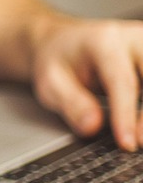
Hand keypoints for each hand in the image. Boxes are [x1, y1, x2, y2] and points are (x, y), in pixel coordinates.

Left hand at [29, 16, 142, 150]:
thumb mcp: (50, 82)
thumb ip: (70, 104)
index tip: (127, 143)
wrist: (63, 42)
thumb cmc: (58, 62)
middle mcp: (133, 39)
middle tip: (139, 142)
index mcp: (104, 42)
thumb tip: (92, 127)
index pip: (123, 81)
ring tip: (141, 136)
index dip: (126, 114)